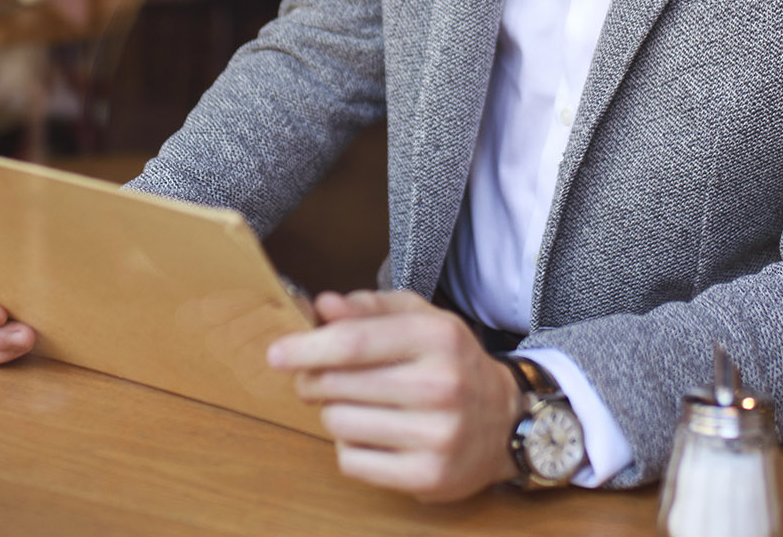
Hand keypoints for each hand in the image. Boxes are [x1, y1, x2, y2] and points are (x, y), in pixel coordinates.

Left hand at [268, 289, 522, 502]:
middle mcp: (441, 385)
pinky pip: (351, 461)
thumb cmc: (450, 363)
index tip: (277, 353)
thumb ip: (368, 307)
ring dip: (333, 413)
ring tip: (355, 405)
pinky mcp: (428, 476)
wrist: (505, 421)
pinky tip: (372, 434)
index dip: (306, 347)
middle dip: (313, 380)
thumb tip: (322, 306)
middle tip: (318, 379)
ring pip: (338, 424)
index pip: (353, 342)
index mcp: (437, 337)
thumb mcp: (420, 319)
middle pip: (338, 384)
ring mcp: (437, 435)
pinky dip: (349, 447)